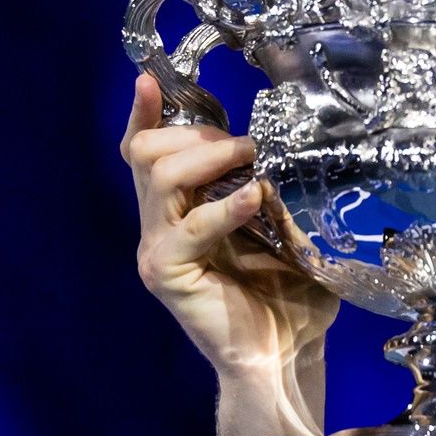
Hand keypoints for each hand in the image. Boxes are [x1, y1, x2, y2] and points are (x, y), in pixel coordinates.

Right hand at [119, 74, 336, 376]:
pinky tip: (255, 197)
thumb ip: (276, 193)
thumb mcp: (288, 232)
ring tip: (253, 160)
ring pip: (159, 176)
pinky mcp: (167, 273)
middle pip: (148, 153)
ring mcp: (157, 249)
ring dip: (210, 156)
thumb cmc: (290, 299)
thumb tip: (289, 152)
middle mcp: (159, 226)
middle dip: (198, 132)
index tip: (148, 79)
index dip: (146, 114)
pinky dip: (224, 206)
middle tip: (247, 144)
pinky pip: (189, 227)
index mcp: (179, 212)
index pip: (145, 153)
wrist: (285, 356)